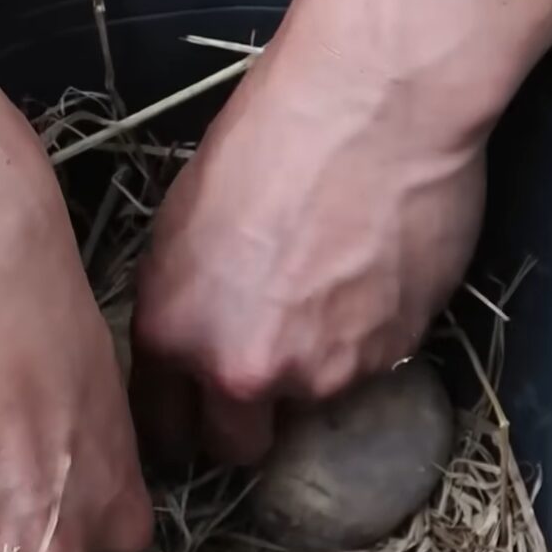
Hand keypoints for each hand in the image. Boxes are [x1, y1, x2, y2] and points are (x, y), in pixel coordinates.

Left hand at [133, 25, 489, 465]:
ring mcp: (321, 373)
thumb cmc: (270, 137)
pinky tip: (370, 275)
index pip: (162, 428)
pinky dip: (368, 340)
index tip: (193, 418)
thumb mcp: (182, 223)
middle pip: (237, 446)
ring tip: (330, 289)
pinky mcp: (389, 358)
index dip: (179, 424)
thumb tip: (193, 340)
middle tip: (266, 367)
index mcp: (173, 334)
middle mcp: (240, 370)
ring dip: (314, 371)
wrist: (375, 105)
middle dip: (247, 421)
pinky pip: (369, 371)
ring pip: (308, 407)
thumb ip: (184, 305)